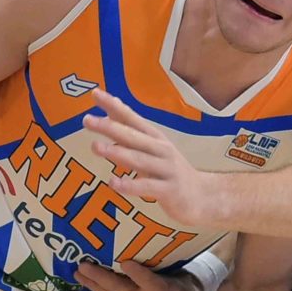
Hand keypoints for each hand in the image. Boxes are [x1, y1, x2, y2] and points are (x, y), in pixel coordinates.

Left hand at [84, 89, 222, 227]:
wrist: (204, 197)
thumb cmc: (171, 172)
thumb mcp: (153, 151)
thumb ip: (131, 136)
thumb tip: (109, 115)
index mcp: (155, 138)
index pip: (132, 118)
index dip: (114, 105)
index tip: (95, 93)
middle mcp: (161, 150)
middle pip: (133, 136)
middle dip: (110, 127)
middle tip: (87, 120)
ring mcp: (166, 169)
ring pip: (139, 159)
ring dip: (116, 152)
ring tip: (96, 146)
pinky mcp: (169, 190)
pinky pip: (147, 186)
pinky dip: (130, 185)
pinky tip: (113, 183)